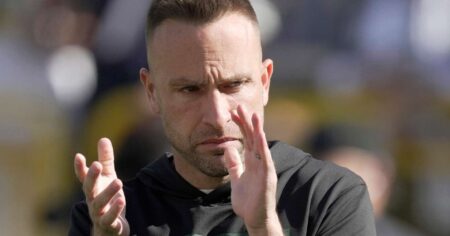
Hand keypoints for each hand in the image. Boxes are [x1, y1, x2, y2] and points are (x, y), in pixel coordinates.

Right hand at [74, 138, 129, 235]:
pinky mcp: (109, 225)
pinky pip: (110, 219)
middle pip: (89, 189)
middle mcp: (92, 200)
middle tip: (96, 165)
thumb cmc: (107, 200)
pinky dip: (114, 211)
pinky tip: (120, 201)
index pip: (83, 177)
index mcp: (92, 188)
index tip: (78, 155)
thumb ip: (106, 160)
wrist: (110, 229)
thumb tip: (103, 138)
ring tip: (119, 181)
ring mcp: (99, 213)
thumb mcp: (108, 178)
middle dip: (91, 177)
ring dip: (108, 193)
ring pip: (99, 204)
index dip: (80, 168)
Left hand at [225, 105, 282, 234]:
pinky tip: (261, 136)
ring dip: (258, 130)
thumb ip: (234, 164)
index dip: (241, 125)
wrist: (255, 219)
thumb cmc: (248, 200)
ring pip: (261, 146)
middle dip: (247, 122)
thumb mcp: (236, 178)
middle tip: (240, 106)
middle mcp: (259, 162)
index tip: (234, 111)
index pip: (247, 138)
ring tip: (255, 115)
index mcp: (252, 161)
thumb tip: (228, 149)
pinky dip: (263, 147)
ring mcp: (264, 168)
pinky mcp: (267, 177)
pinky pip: (265, 160)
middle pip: (253, 138)